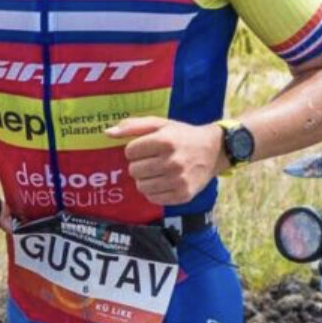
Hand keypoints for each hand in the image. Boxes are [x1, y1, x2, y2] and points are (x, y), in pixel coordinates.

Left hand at [106, 118, 226, 205]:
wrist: (214, 151)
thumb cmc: (182, 136)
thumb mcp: (160, 124)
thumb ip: (133, 126)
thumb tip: (107, 133)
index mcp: (166, 141)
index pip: (130, 151)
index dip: (135, 150)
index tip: (146, 148)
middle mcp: (172, 162)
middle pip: (134, 170)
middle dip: (139, 165)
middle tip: (152, 160)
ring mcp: (178, 180)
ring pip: (141, 186)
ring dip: (144, 179)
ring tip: (157, 171)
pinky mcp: (182, 195)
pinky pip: (152, 198)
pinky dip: (153, 191)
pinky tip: (163, 181)